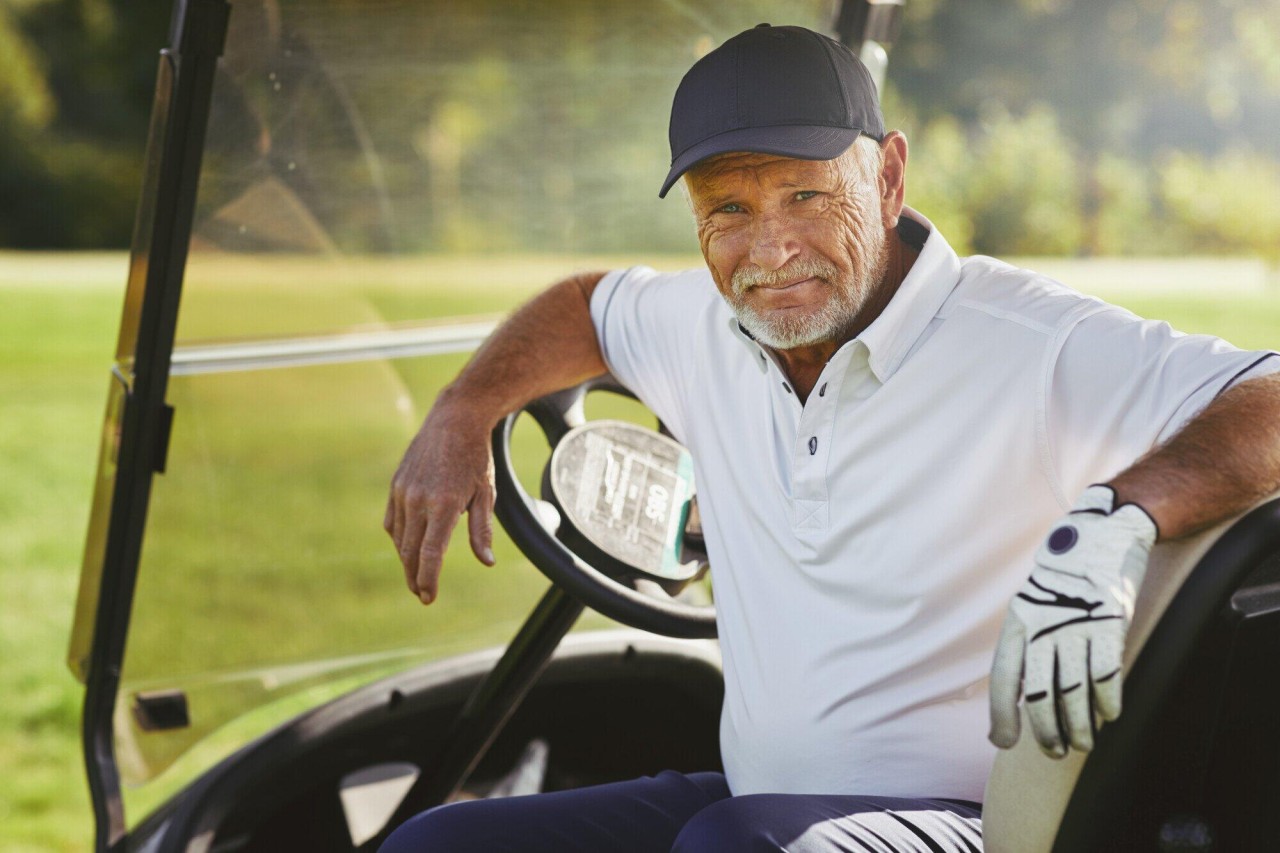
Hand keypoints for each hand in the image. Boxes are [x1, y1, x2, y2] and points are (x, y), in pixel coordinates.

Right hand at [385, 402, 496, 603]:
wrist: (454, 420)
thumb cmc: (475, 458)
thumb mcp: (486, 493)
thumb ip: (482, 530)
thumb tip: (486, 562)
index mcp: (443, 504)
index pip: (431, 553)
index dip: (429, 579)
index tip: (429, 597)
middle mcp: (418, 499)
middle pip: (411, 551)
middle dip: (415, 577)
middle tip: (422, 595)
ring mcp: (403, 491)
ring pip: (399, 538)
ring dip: (407, 560)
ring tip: (417, 575)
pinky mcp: (395, 485)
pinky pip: (391, 521)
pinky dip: (399, 538)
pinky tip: (408, 547)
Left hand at [989, 485, 1157, 756]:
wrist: (1100, 538)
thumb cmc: (1063, 581)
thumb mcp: (1032, 607)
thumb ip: (1027, 646)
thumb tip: (1022, 696)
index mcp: (1018, 622)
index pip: (1004, 678)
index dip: (1001, 714)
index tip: (1002, 742)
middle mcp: (1043, 626)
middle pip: (1040, 693)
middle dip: (1046, 730)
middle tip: (1054, 751)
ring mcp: (1077, 626)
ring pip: (1074, 690)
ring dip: (1078, 725)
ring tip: (1082, 743)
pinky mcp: (1109, 623)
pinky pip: (1107, 674)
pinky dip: (1107, 701)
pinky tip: (1107, 716)